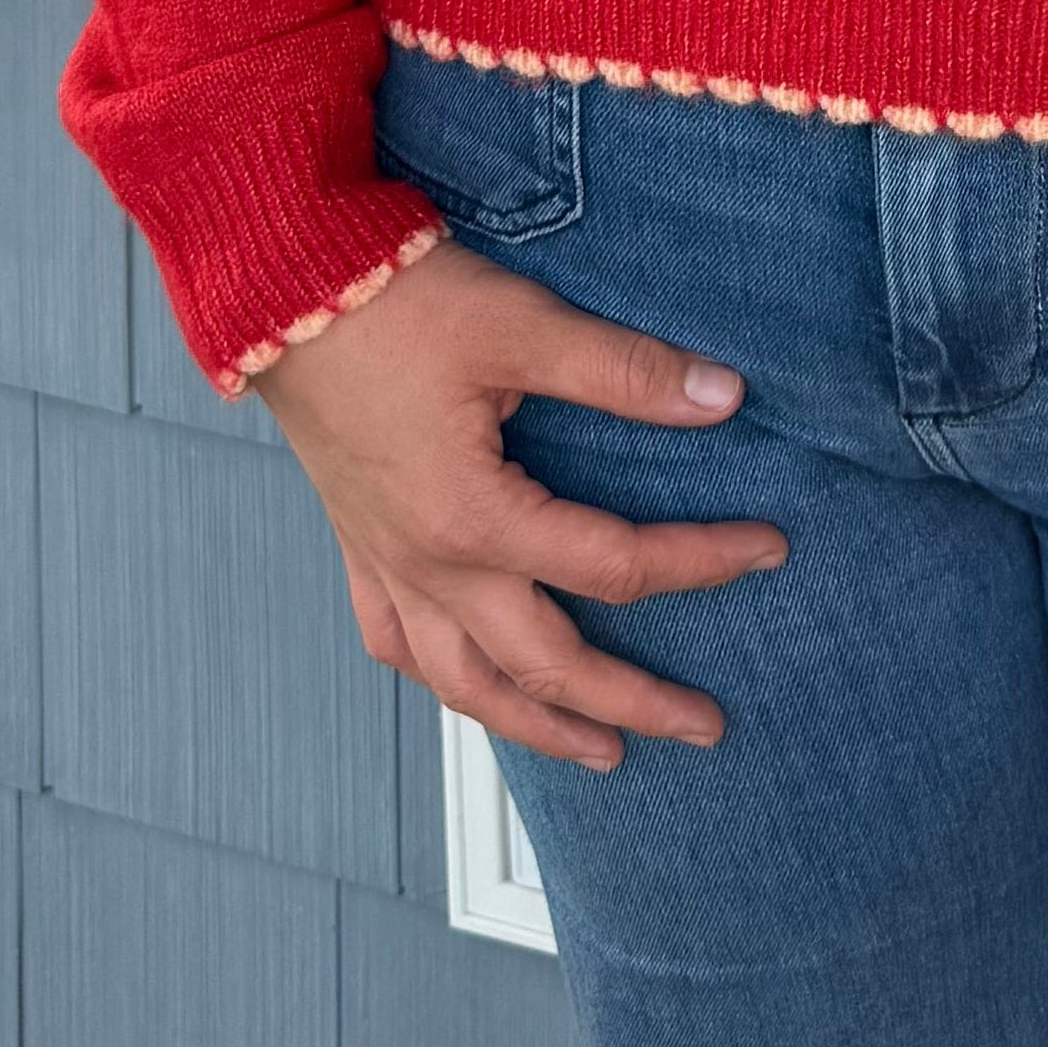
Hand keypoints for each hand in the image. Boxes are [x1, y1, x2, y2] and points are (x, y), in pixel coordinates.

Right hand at [258, 236, 786, 771]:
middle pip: (547, 664)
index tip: (766, 550)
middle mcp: (430, 564)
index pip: (614, 564)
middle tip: (704, 724)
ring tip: (603, 754)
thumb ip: (625, 372)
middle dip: (633, 701)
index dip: (700, 561)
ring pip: (467, 683)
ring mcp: (390, 565)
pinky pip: (400, 645)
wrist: (282, 291)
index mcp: (476, 519)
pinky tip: (476, 686)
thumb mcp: (523, 327)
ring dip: (539, 728)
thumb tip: (723, 398)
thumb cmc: (398, 304)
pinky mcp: (360, 546)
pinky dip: (446, 679)